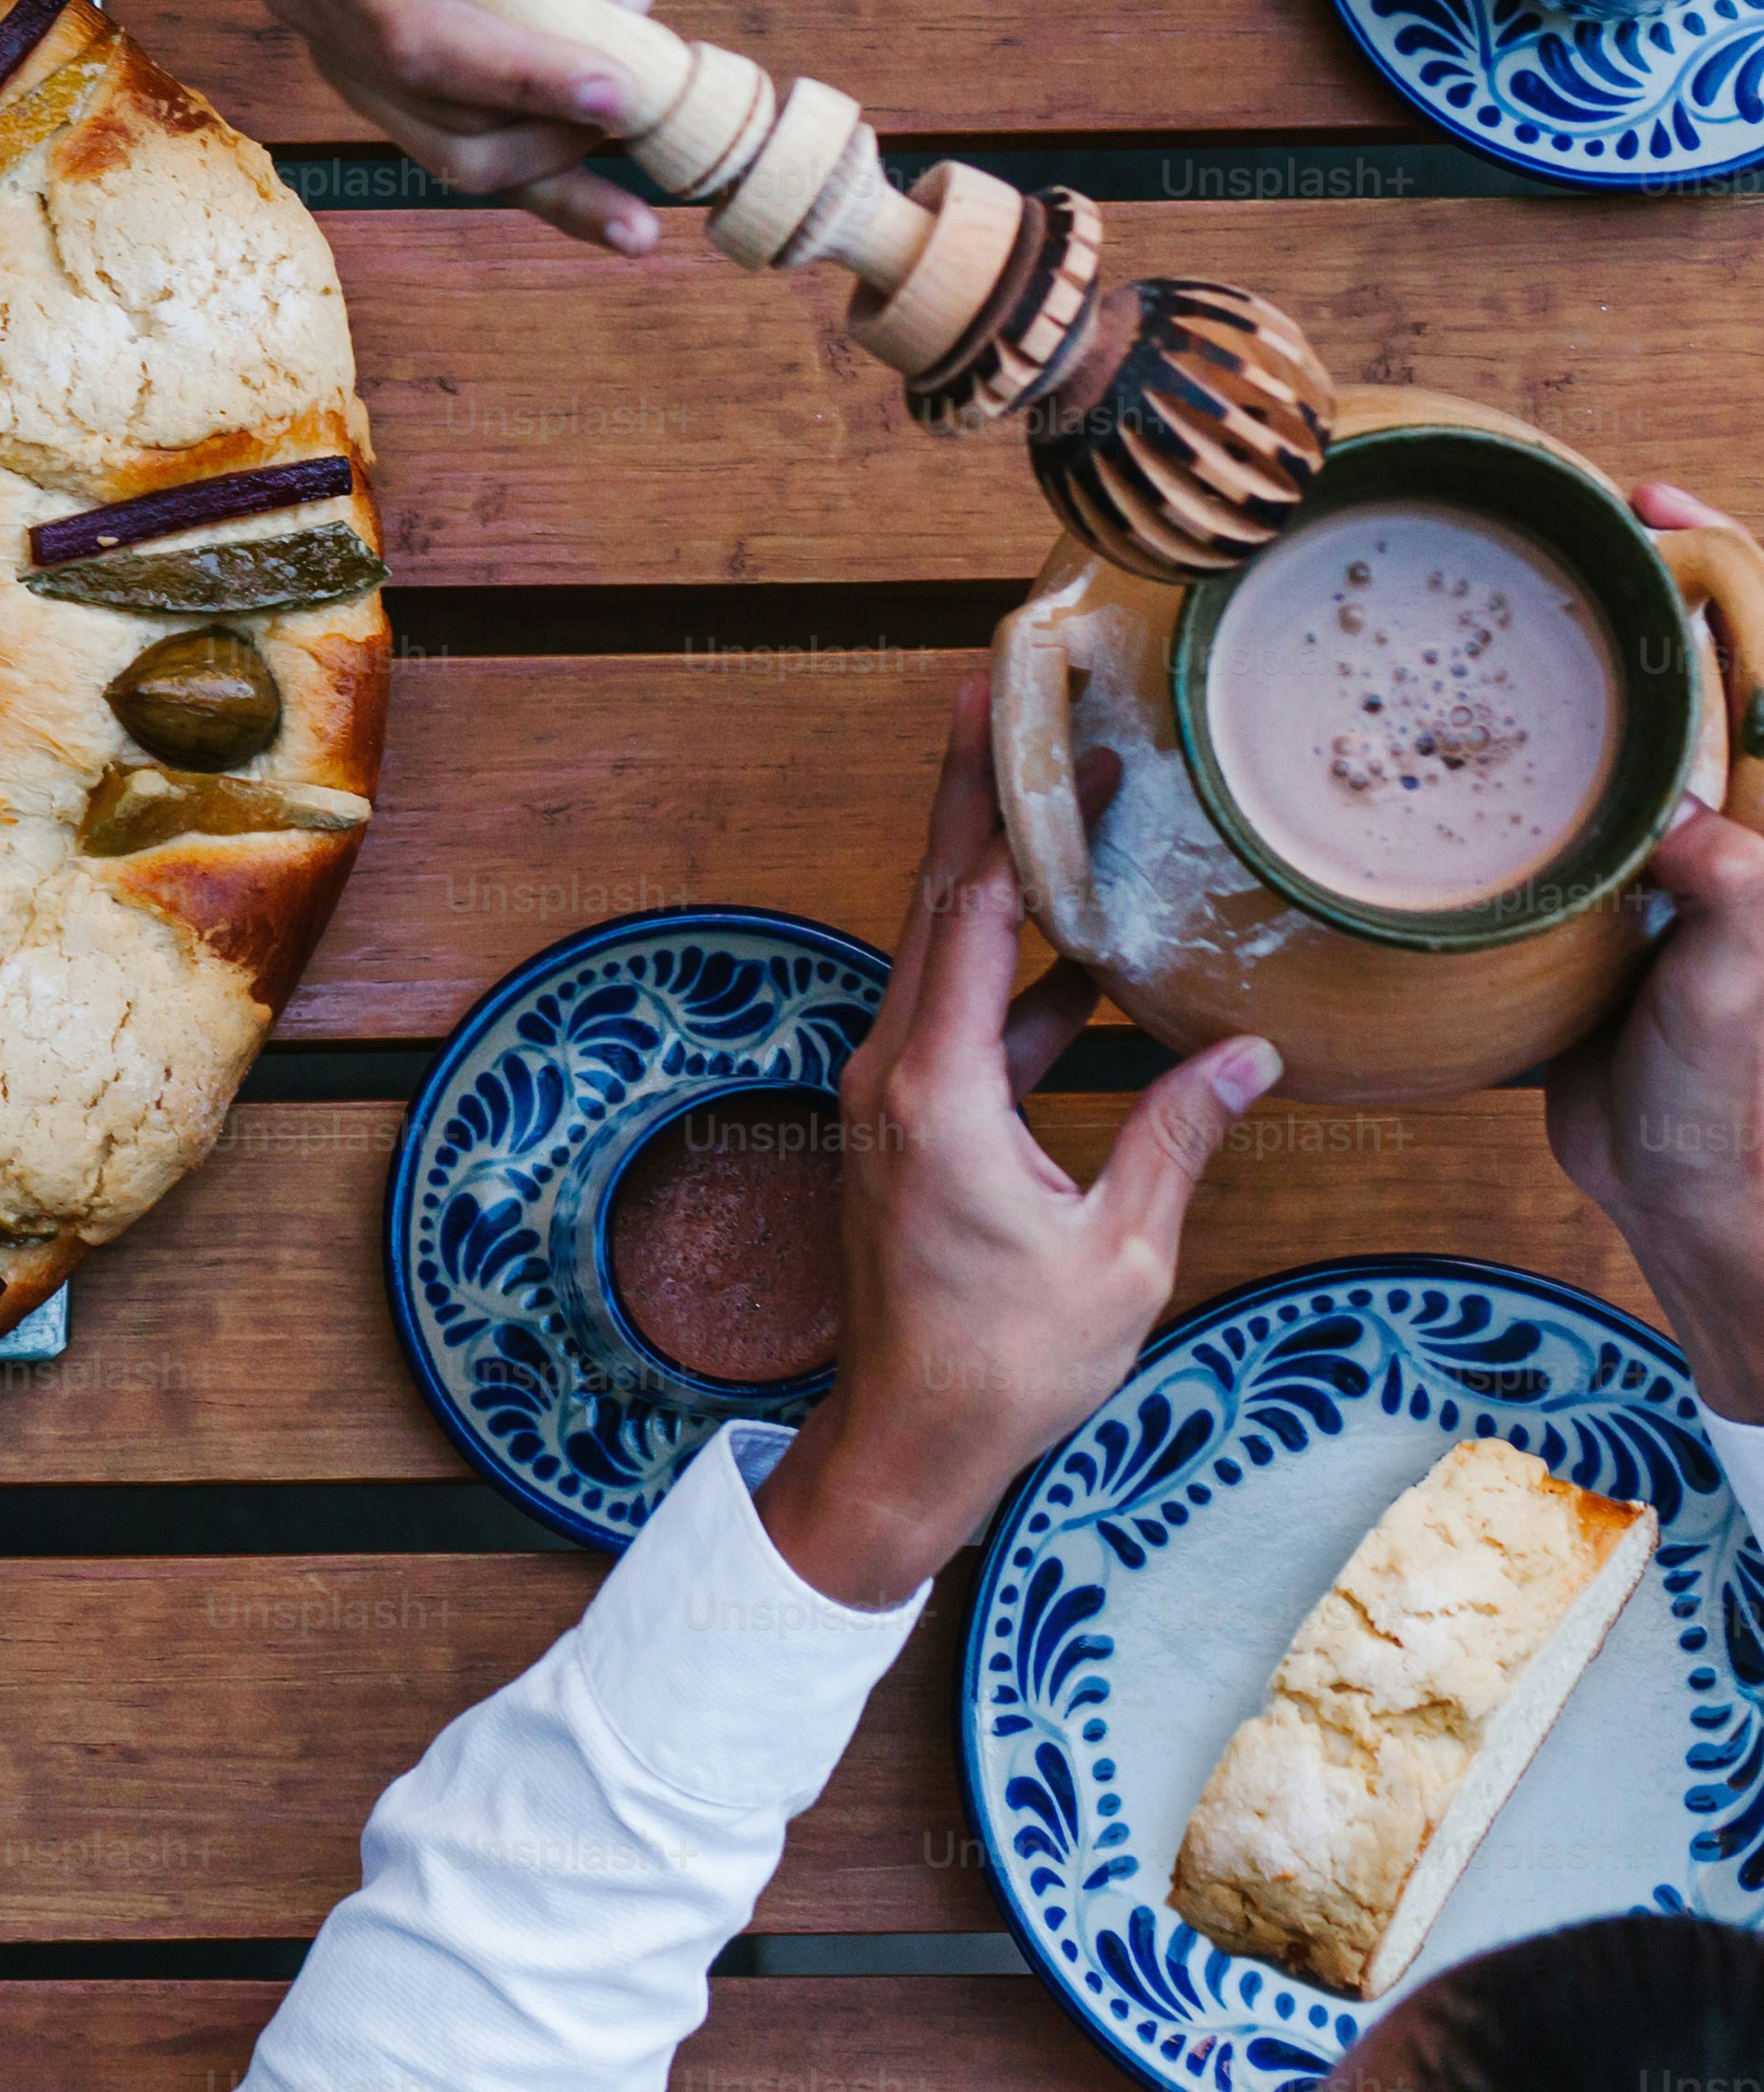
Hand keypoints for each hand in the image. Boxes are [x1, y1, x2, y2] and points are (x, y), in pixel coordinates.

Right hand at [261, 0, 660, 254]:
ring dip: (567, 142)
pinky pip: (480, 165)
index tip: (615, 81)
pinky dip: (559, 199)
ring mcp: (359, 70)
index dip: (511, 71)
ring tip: (645, 67)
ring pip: (460, 153)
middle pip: (437, 107)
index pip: (411, 33)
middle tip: (654, 87)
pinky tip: (629, 227)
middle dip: (556, 113)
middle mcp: (325, 20)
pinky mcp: (407, 103)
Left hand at [751, 674, 1282, 1607]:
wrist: (908, 1439)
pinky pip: (961, 1017)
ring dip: (1007, 882)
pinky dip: (1016, 973)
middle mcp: (895, 1070)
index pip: (962, 909)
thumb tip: (1248, 1050)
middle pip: (941, 904)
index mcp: (938, 1089)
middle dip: (986, 802)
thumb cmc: (1009, 1360)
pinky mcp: (908, 1121)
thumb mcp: (1119, 1248)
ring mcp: (892, 1093)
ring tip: (1073, 801)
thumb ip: (1177, 1137)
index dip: (984, 801)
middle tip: (1019, 702)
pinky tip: (1087, 950)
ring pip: (949, 956)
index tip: (995, 709)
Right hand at [1547, 484, 1763, 1416]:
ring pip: (1610, 725)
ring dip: (1558, 660)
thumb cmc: (1723, 1094)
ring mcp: (1649, 855)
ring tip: (1481, 602)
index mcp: (1762, 825)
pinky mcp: (1587, 897)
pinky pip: (1550, 797)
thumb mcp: (1733, 991)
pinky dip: (1503, 754)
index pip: (1763, 656)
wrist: (1669, 1194)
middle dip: (1630, 583)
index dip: (1723, 568)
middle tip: (1552, 526)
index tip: (1650, 509)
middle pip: (1685, 667)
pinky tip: (1437, 737)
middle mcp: (1718, 818)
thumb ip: (1736, 903)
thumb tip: (1696, 830)